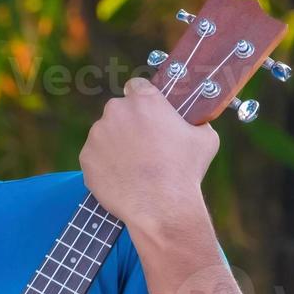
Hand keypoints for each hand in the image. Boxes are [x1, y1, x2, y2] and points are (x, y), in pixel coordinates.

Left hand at [78, 75, 219, 232]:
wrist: (160, 207)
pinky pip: (94, 157)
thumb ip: (195, 122)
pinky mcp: (86, 157)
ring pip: (105, 134)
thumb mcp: (206, 139)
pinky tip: (121, 178)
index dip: (142, 100)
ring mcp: (98, 134)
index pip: (137, 86)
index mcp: (144, 101)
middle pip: (119, 111)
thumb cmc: (184, 173)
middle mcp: (117, 111)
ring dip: (115, 145)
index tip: (146, 114)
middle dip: (128, 124)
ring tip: (133, 167)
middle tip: (143, 147)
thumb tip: (196, 120)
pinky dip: (104, 165)